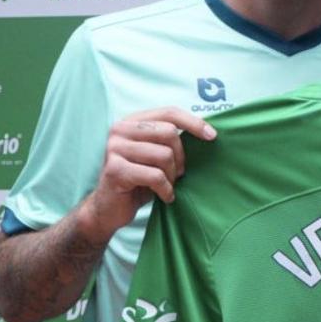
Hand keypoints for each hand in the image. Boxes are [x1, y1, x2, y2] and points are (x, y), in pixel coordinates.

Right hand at [80, 107, 215, 241]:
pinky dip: (166, 189)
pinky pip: (155, 176)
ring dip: (172, 175)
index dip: (194, 122)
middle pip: (169, 133)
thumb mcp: (155, 154)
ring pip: (164, 155)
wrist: (109, 209)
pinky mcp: (115, 169)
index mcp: (132, 121)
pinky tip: (165, 196)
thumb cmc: (139, 180)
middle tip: (178, 174)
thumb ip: (170, 140)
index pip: (169, 112)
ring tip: (167, 185)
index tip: (212, 136)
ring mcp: (115, 148)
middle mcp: (120, 129)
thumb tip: (208, 131)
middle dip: (180, 157)